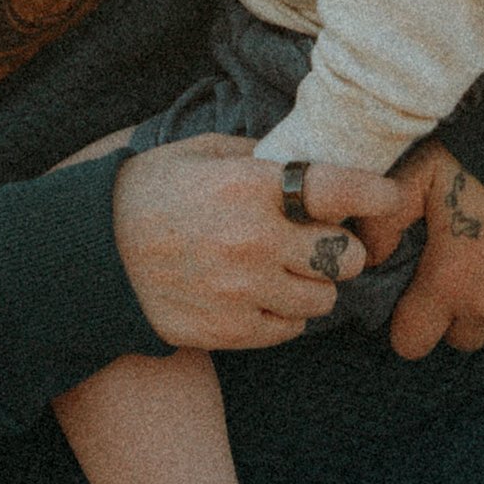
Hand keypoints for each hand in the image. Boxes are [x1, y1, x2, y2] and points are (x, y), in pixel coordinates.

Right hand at [112, 136, 404, 349]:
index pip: (337, 191)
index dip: (375, 194)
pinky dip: (285, 313)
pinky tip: (258, 293)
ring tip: (284, 268)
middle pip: (346, 257)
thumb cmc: (150, 192)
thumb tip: (309, 159)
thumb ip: (259, 154)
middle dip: (341, 247)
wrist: (93, 255)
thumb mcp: (200, 152)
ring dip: (315, 284)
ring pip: (324, 300)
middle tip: (319, 239)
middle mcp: (254, 242)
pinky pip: (290, 329)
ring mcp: (244, 292)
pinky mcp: (231, 332)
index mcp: (248, 188)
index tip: (389, 196)